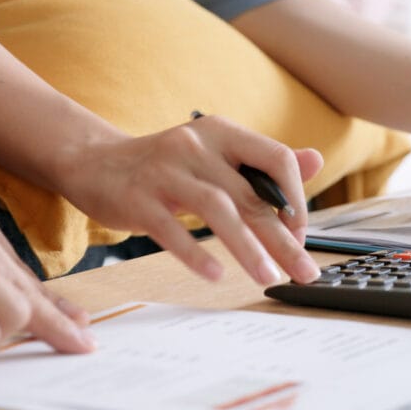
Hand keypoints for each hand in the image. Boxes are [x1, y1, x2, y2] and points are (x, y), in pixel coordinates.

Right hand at [55, 114, 323, 284]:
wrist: (94, 162)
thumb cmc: (165, 165)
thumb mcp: (215, 153)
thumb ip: (262, 162)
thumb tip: (316, 160)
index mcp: (221, 132)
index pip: (276, 159)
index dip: (296, 198)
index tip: (300, 233)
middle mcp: (195, 143)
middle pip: (250, 195)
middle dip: (283, 238)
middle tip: (305, 271)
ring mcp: (164, 170)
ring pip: (217, 209)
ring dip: (247, 248)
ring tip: (268, 277)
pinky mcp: (136, 198)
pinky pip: (170, 229)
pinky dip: (195, 253)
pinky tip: (216, 275)